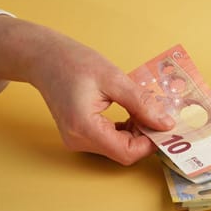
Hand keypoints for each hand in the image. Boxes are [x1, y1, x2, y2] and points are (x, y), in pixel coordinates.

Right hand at [0, 15, 173, 164]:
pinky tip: (130, 114)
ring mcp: (77, 140)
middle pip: (123, 152)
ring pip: (118, 148)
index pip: (126, 152)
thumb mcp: (114, 79)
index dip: (150, 142)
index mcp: (84, 127)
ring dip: (136, 133)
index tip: (164, 125)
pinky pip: (109, 141)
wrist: (44, 58)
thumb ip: (142, 104)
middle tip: (157, 113)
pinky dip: (124, 131)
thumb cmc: (74, 62)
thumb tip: (166, 123)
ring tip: (142, 109)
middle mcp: (78, 140)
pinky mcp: (79, 136)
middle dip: (145, 136)